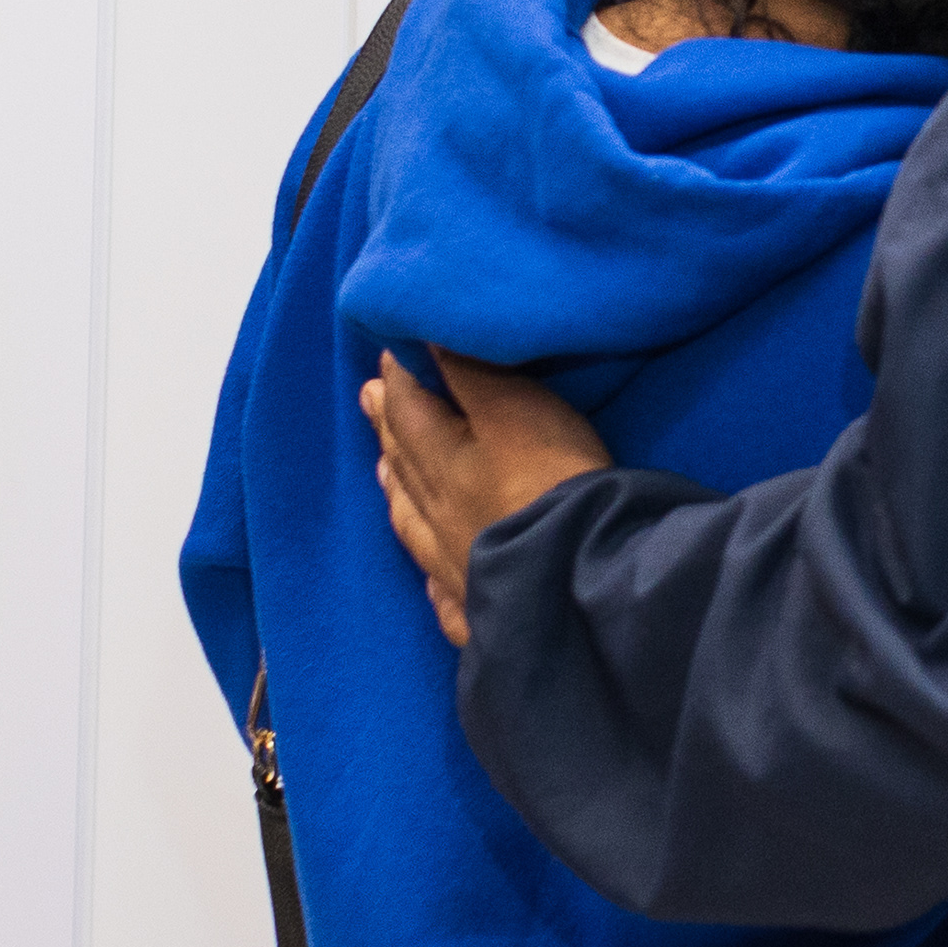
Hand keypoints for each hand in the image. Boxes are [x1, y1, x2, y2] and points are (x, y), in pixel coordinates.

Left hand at [362, 350, 613, 646]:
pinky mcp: (482, 609)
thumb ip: (470, 375)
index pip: (409, 411)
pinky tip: (432, 582)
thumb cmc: (549, 481)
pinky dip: (434, 582)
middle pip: (406, 463)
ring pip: (414, 525)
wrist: (575, 579)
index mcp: (440, 464)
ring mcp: (455, 567)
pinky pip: (446, 593)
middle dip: (389, 427)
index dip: (401, 377)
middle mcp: (436, 516)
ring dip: (398, 494)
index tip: (390, 351)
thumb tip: (423, 336)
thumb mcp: (514, 411)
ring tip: (386, 475)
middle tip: (371, 400)